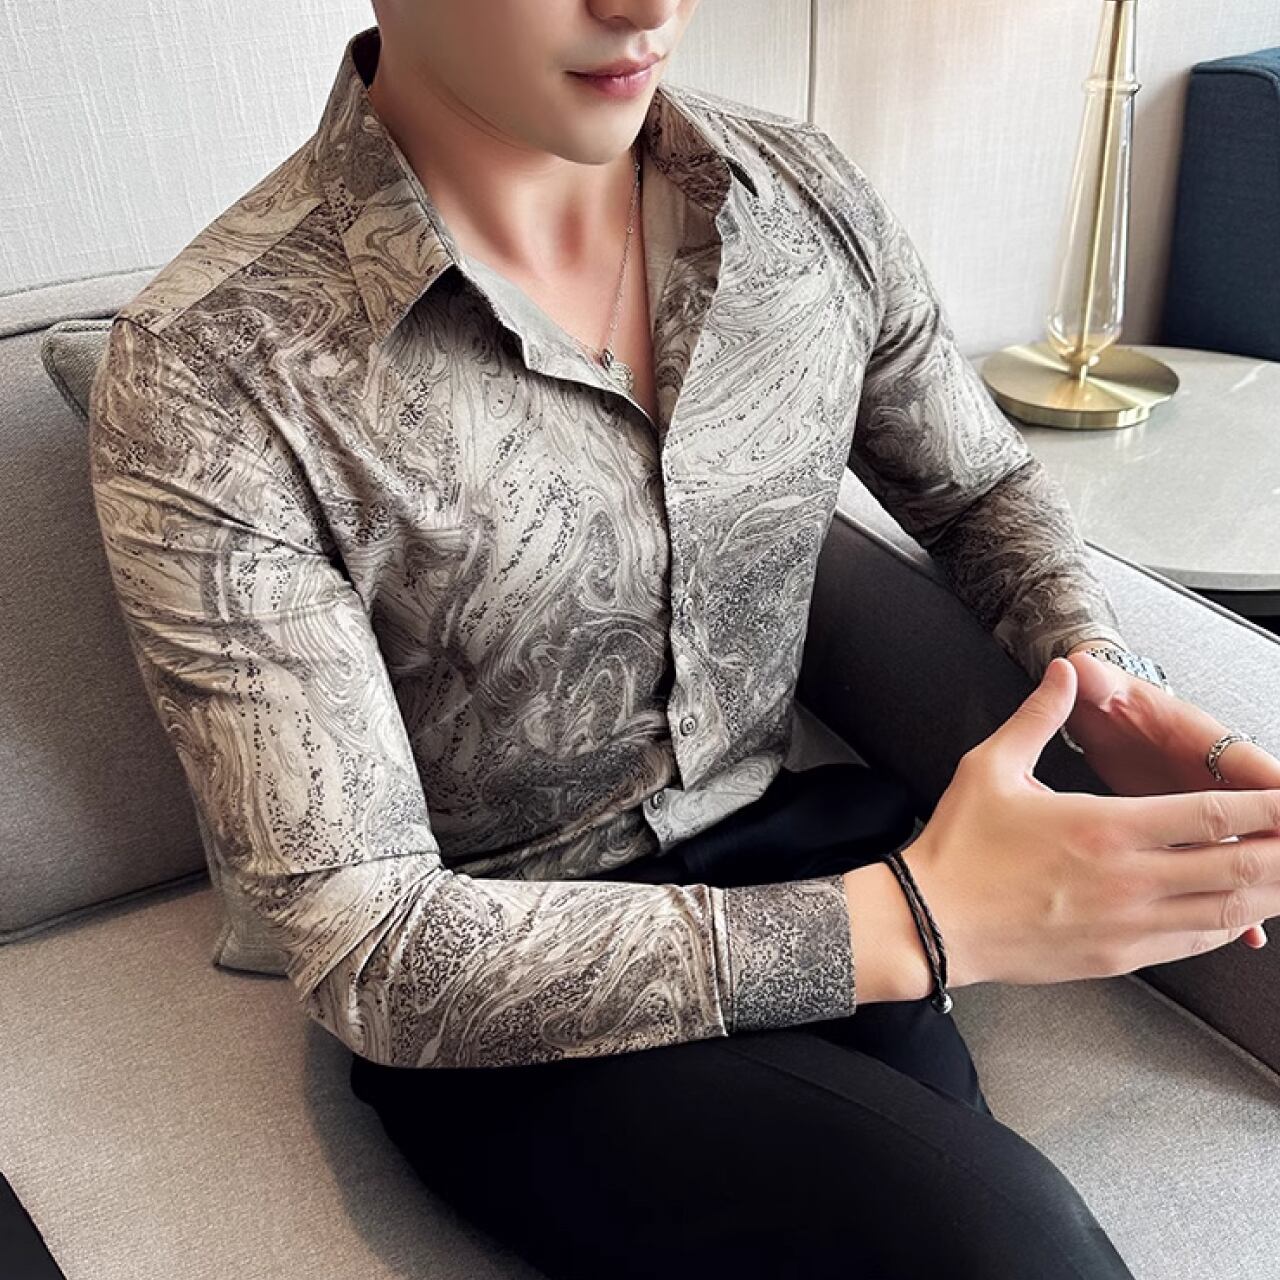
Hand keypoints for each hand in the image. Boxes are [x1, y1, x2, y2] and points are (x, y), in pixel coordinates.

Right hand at [903, 658, 1279, 992]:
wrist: (931, 923)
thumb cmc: (960, 847)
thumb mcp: (991, 767)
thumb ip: (1038, 717)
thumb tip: (1064, 672)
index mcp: (1104, 827)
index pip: (1210, 813)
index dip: (1264, 806)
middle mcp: (1128, 880)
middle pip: (1236, 867)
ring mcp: (1128, 926)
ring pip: (1225, 912)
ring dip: (1267, 892)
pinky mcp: (1118, 958)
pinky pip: (1192, 943)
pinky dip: (1227, 926)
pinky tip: (1238, 913)